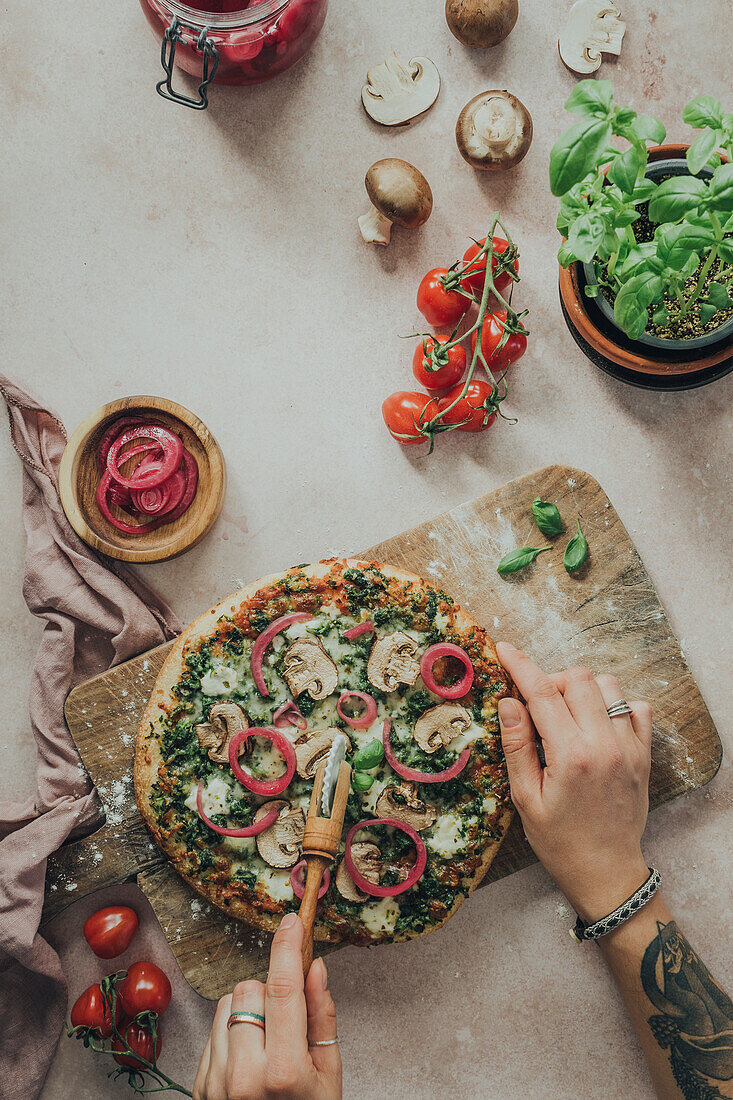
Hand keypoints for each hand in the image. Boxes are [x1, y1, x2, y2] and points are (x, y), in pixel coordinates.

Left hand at [193, 914, 341, 1099]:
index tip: (293, 921)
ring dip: (248, 1011)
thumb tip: (315, 967)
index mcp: (283, 1072)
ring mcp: (216, 1083)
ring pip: (227, 1003)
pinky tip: (249, 1060)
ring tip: (266, 1044)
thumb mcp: (329, 1074)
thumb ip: (322, 1016)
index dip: (287, 947)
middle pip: (250, 989)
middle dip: (270, 993)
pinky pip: (214, 1029)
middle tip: (286, 1023)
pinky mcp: (200, 1085)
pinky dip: (232, 1033)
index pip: (282, 990)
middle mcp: (244, 1077)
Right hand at [496, 642, 652, 923]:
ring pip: (608, 686)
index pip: (541, 692)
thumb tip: (508, 701)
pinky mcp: (644, 755)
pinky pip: (637, 708)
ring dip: (583, 691)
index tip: (504, 649)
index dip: (520, 665)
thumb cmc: (559, 841)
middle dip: (552, 680)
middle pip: (578, 678)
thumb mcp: (524, 798)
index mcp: (570, 755)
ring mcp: (630, 747)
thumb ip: (517, 746)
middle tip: (537, 705)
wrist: (606, 872)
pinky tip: (598, 726)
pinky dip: (616, 706)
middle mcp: (604, 744)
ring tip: (567, 716)